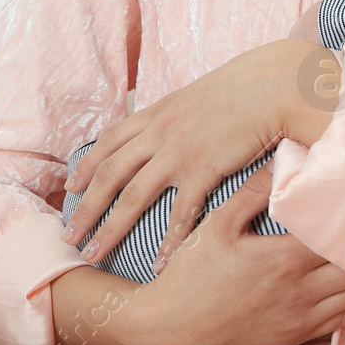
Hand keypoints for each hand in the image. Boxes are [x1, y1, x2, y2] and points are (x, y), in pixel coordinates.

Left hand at [64, 37, 328, 266]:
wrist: (275, 82)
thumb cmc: (250, 85)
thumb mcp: (204, 94)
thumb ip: (187, 112)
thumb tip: (185, 123)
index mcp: (159, 112)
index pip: (110, 140)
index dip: (88, 163)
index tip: (71, 185)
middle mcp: (159, 132)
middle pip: (109, 174)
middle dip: (86, 207)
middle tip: (68, 235)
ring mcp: (178, 151)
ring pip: (131, 196)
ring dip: (109, 228)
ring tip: (93, 254)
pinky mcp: (203, 167)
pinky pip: (180, 211)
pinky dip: (168, 239)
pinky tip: (160, 262)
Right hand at [124, 165, 344, 344]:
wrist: (168, 328)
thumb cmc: (191, 274)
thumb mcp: (216, 225)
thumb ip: (254, 193)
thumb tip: (282, 159)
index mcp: (283, 261)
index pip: (342, 239)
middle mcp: (299, 293)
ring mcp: (300, 318)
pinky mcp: (295, 335)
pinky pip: (342, 321)